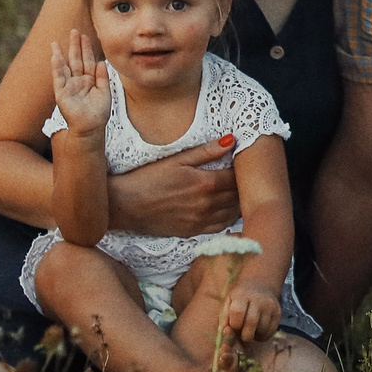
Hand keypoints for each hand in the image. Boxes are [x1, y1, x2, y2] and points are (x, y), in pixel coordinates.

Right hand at [50, 30, 111, 134]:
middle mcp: (78, 81)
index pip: (87, 60)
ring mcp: (68, 86)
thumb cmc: (99, 113)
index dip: (86, 48)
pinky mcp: (61, 93)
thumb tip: (101, 61)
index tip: (85, 35)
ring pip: (64, 66)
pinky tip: (55, 57)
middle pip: (75, 59)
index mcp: (89, 80)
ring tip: (56, 41)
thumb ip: (103, 77)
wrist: (91, 128)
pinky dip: (56, 67)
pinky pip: (58, 78)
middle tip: (73, 31)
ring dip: (61, 54)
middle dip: (74, 46)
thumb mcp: (105, 92)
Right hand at [106, 140, 241, 237]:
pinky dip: (229, 218)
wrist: (124, 206)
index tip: (246, 162)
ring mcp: (201, 220)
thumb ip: (205, 151)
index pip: (238, 177)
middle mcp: (207, 204)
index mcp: (205, 183)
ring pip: (233, 213)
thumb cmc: (147, 178)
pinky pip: (221, 227)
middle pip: (239, 196)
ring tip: (239, 191)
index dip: (245, 169)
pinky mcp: (194, 231)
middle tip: (247, 176)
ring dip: (239, 203)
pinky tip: (227, 208)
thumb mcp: (176, 159)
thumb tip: (231, 140)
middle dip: (245, 186)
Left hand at [222, 280, 282, 343]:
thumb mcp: (228, 303)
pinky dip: (263, 336)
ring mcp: (270, 306)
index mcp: (242, 295)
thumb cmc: (239, 298)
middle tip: (242, 335)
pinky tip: (258, 331)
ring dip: (255, 336)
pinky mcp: (278, 313)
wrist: (260, 286)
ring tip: (250, 331)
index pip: (238, 312)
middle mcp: (258, 299)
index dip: (235, 325)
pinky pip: (271, 331)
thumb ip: (225, 319)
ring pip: (262, 329)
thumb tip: (226, 333)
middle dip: (245, 335)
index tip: (234, 326)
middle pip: (251, 323)